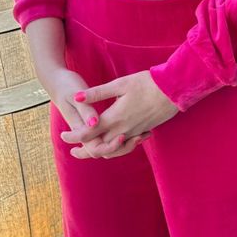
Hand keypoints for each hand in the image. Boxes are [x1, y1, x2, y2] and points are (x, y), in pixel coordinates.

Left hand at [58, 69, 179, 159]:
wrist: (173, 90)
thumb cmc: (146, 84)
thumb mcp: (120, 84)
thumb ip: (97, 93)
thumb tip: (76, 97)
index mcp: (114, 118)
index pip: (87, 134)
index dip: (73, 137)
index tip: (63, 135)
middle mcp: (123, 129)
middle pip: (98, 148)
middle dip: (84, 151)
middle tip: (73, 151)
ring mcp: (134, 132)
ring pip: (113, 150)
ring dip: (101, 152)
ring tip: (92, 149)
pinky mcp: (143, 131)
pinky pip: (126, 146)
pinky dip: (117, 148)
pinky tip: (115, 142)